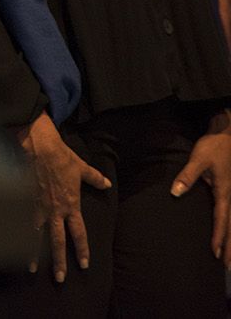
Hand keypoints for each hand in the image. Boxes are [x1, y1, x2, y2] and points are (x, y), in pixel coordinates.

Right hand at [18, 112, 109, 281]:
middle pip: (57, 241)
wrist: (38, 146)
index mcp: (70, 205)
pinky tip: (12, 242)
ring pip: (36, 235)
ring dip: (33, 253)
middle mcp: (54, 210)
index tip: (83, 264)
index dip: (81, 249)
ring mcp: (37, 206)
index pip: (78, 233)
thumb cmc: (61, 156)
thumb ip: (94, 178)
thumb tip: (106, 183)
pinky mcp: (23, 198)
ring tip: (32, 269)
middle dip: (59, 261)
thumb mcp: (81, 167)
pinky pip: (21, 219)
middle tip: (61, 279)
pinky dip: (17, 232)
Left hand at [172, 114, 230, 266]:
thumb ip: (186, 176)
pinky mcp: (229, 190)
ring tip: (230, 257)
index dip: (218, 237)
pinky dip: (230, 227)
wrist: (228, 135)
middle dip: (230, 246)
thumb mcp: (198, 160)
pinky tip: (228, 234)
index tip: (215, 253)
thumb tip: (175, 193)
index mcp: (225, 192)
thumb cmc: (214, 147)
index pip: (221, 220)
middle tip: (227, 265)